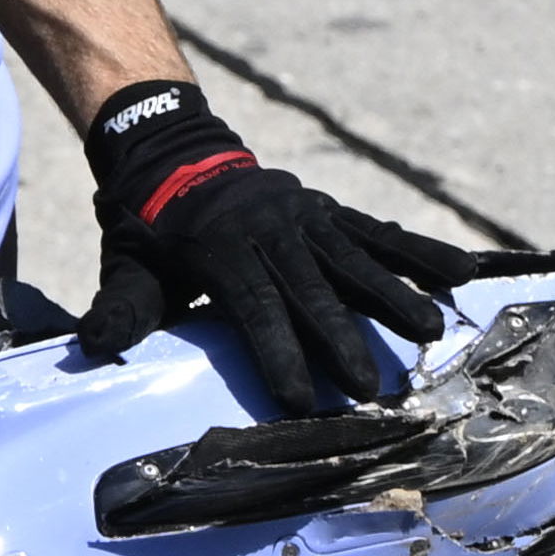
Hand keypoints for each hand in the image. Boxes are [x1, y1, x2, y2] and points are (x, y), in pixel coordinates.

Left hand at [75, 80, 476, 412]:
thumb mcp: (128, 267)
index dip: (278, 352)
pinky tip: (461, 273)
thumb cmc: (152, 233)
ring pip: (357, 257)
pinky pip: (379, 233)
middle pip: (312, 289)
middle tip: (371, 388)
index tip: (300, 398)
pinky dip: (420, 251)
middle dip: (343, 339)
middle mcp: (271, 229)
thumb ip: (120, 309)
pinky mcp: (331, 212)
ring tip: (431, 330)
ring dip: (396, 294)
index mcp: (220, 249)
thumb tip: (93, 344)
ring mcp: (307, 216)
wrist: (175, 156)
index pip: (254, 307)